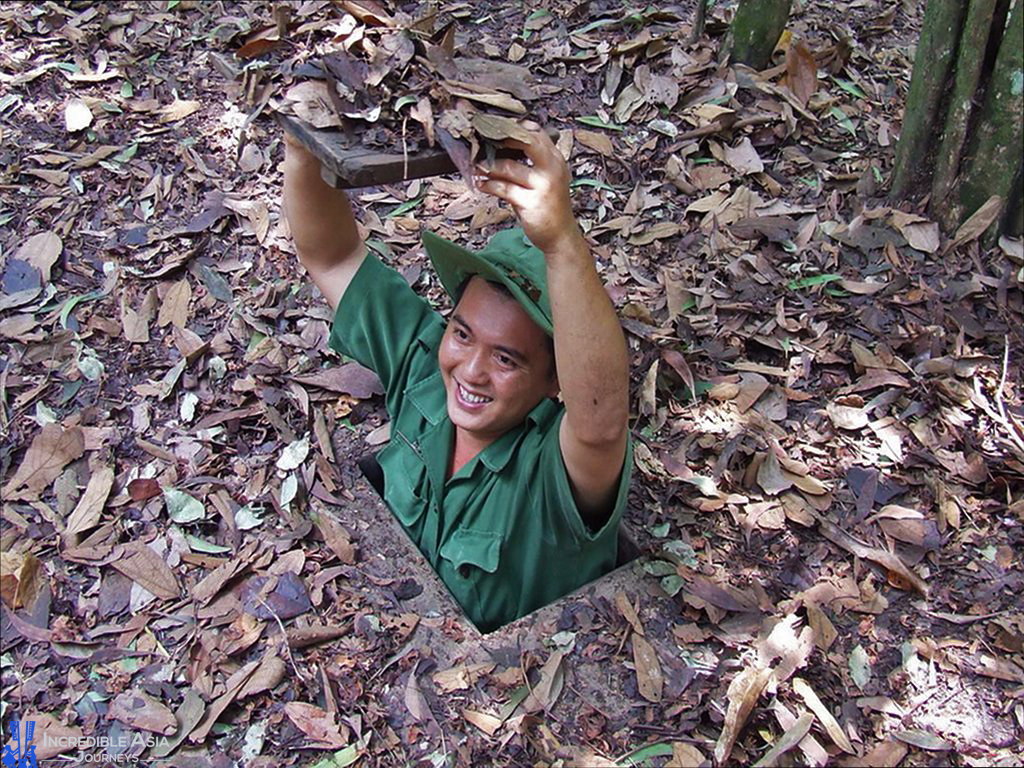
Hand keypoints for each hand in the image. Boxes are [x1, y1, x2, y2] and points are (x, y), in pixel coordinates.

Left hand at [474, 124, 583, 255]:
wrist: (561, 237)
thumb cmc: (548, 207)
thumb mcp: (543, 180)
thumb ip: (526, 165)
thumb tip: (496, 152)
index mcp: (556, 159)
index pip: (536, 132)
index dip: (514, 127)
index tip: (495, 129)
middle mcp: (552, 169)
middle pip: (528, 140)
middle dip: (503, 137)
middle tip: (484, 139)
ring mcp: (543, 186)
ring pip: (510, 167)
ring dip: (489, 166)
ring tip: (476, 165)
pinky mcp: (531, 203)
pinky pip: (504, 189)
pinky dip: (489, 185)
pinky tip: (480, 184)